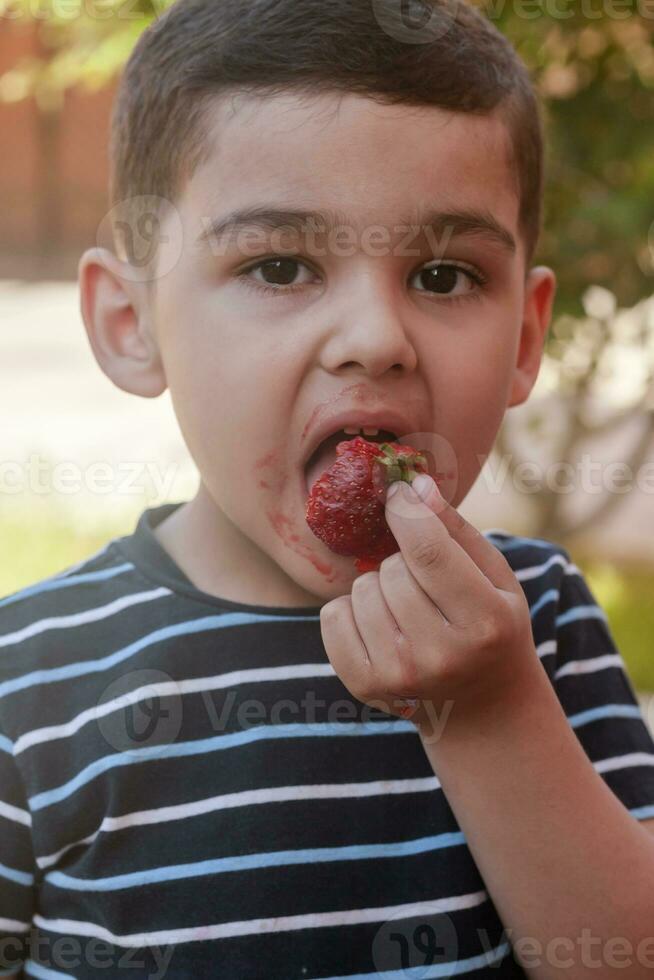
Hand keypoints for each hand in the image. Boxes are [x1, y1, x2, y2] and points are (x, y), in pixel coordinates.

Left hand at [319, 474, 539, 737]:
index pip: (428, 551)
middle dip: (401, 561)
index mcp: (485, 622)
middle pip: (391, 569)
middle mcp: (441, 655)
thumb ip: (455, 529)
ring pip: (361, 589)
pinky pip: (332, 616)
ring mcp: (400, 675)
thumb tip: (414, 486)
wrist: (481, 704)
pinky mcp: (364, 685)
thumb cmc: (489, 625)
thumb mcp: (494, 578)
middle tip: (423, 584)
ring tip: (406, 609)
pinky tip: (380, 626)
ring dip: (378, 586)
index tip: (397, 494)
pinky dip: (350, 610)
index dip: (405, 511)